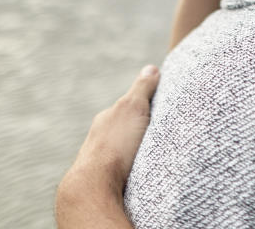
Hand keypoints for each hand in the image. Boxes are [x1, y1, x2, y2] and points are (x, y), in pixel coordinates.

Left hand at [55, 66, 160, 227]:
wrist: (94, 186)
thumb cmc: (115, 145)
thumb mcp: (133, 107)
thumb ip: (142, 88)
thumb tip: (151, 68)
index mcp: (106, 119)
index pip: (127, 107)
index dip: (144, 106)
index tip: (160, 109)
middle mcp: (99, 138)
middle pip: (123, 130)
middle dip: (138, 131)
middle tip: (160, 133)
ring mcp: (99, 160)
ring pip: (120, 152)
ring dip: (134, 152)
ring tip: (153, 156)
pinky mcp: (103, 181)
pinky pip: (121, 170)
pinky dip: (131, 169)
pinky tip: (140, 174)